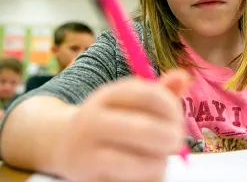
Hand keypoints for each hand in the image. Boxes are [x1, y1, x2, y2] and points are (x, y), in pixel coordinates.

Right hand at [53, 69, 189, 181]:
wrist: (62, 144)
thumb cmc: (110, 119)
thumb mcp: (129, 100)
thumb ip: (158, 91)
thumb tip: (182, 76)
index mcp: (106, 96)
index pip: (148, 95)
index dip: (171, 107)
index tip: (178, 118)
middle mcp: (92, 123)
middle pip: (144, 129)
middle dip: (170, 137)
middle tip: (177, 141)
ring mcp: (87, 155)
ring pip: (139, 162)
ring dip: (159, 162)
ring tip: (159, 158)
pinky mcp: (90, 181)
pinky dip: (146, 179)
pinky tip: (144, 172)